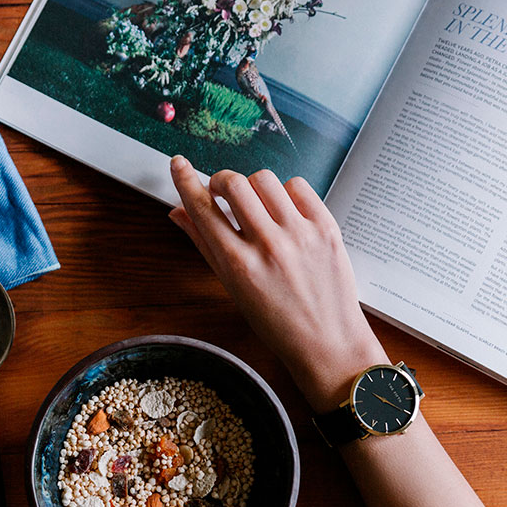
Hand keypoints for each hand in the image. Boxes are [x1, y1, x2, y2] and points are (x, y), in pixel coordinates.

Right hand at [169, 156, 387, 411]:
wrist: (328, 343)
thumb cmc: (277, 322)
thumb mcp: (233, 288)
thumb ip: (204, 245)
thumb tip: (178, 212)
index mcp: (238, 265)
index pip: (202, 209)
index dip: (185, 180)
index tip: (178, 164)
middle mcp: (268, 245)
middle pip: (233, 183)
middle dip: (221, 181)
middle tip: (222, 192)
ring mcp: (300, 234)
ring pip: (265, 179)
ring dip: (253, 187)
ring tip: (257, 206)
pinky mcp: (326, 227)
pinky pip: (298, 186)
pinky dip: (285, 193)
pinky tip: (284, 211)